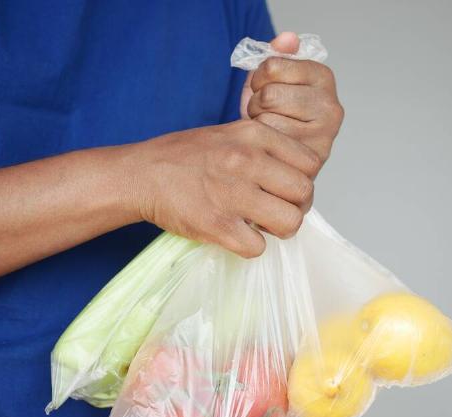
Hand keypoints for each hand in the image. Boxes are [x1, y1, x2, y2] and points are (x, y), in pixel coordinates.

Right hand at [118, 120, 321, 257]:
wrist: (141, 174)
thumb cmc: (184, 157)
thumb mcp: (229, 134)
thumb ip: (264, 149)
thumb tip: (295, 176)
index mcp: (254, 135)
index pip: (310, 163)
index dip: (302, 180)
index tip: (286, 189)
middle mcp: (247, 160)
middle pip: (304, 193)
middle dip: (296, 208)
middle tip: (278, 212)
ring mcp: (233, 193)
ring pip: (289, 223)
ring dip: (279, 230)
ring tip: (261, 226)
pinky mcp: (218, 225)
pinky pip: (258, 247)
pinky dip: (250, 247)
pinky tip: (236, 235)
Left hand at [241, 32, 343, 163]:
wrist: (280, 153)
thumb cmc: (276, 114)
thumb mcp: (272, 80)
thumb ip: (277, 55)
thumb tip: (287, 38)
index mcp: (323, 77)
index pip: (272, 66)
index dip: (259, 79)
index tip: (266, 88)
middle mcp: (330, 105)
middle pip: (269, 95)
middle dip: (256, 105)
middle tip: (266, 114)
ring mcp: (324, 134)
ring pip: (267, 120)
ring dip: (259, 126)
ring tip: (270, 129)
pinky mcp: (312, 158)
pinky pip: (270, 143)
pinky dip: (263, 144)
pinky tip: (273, 145)